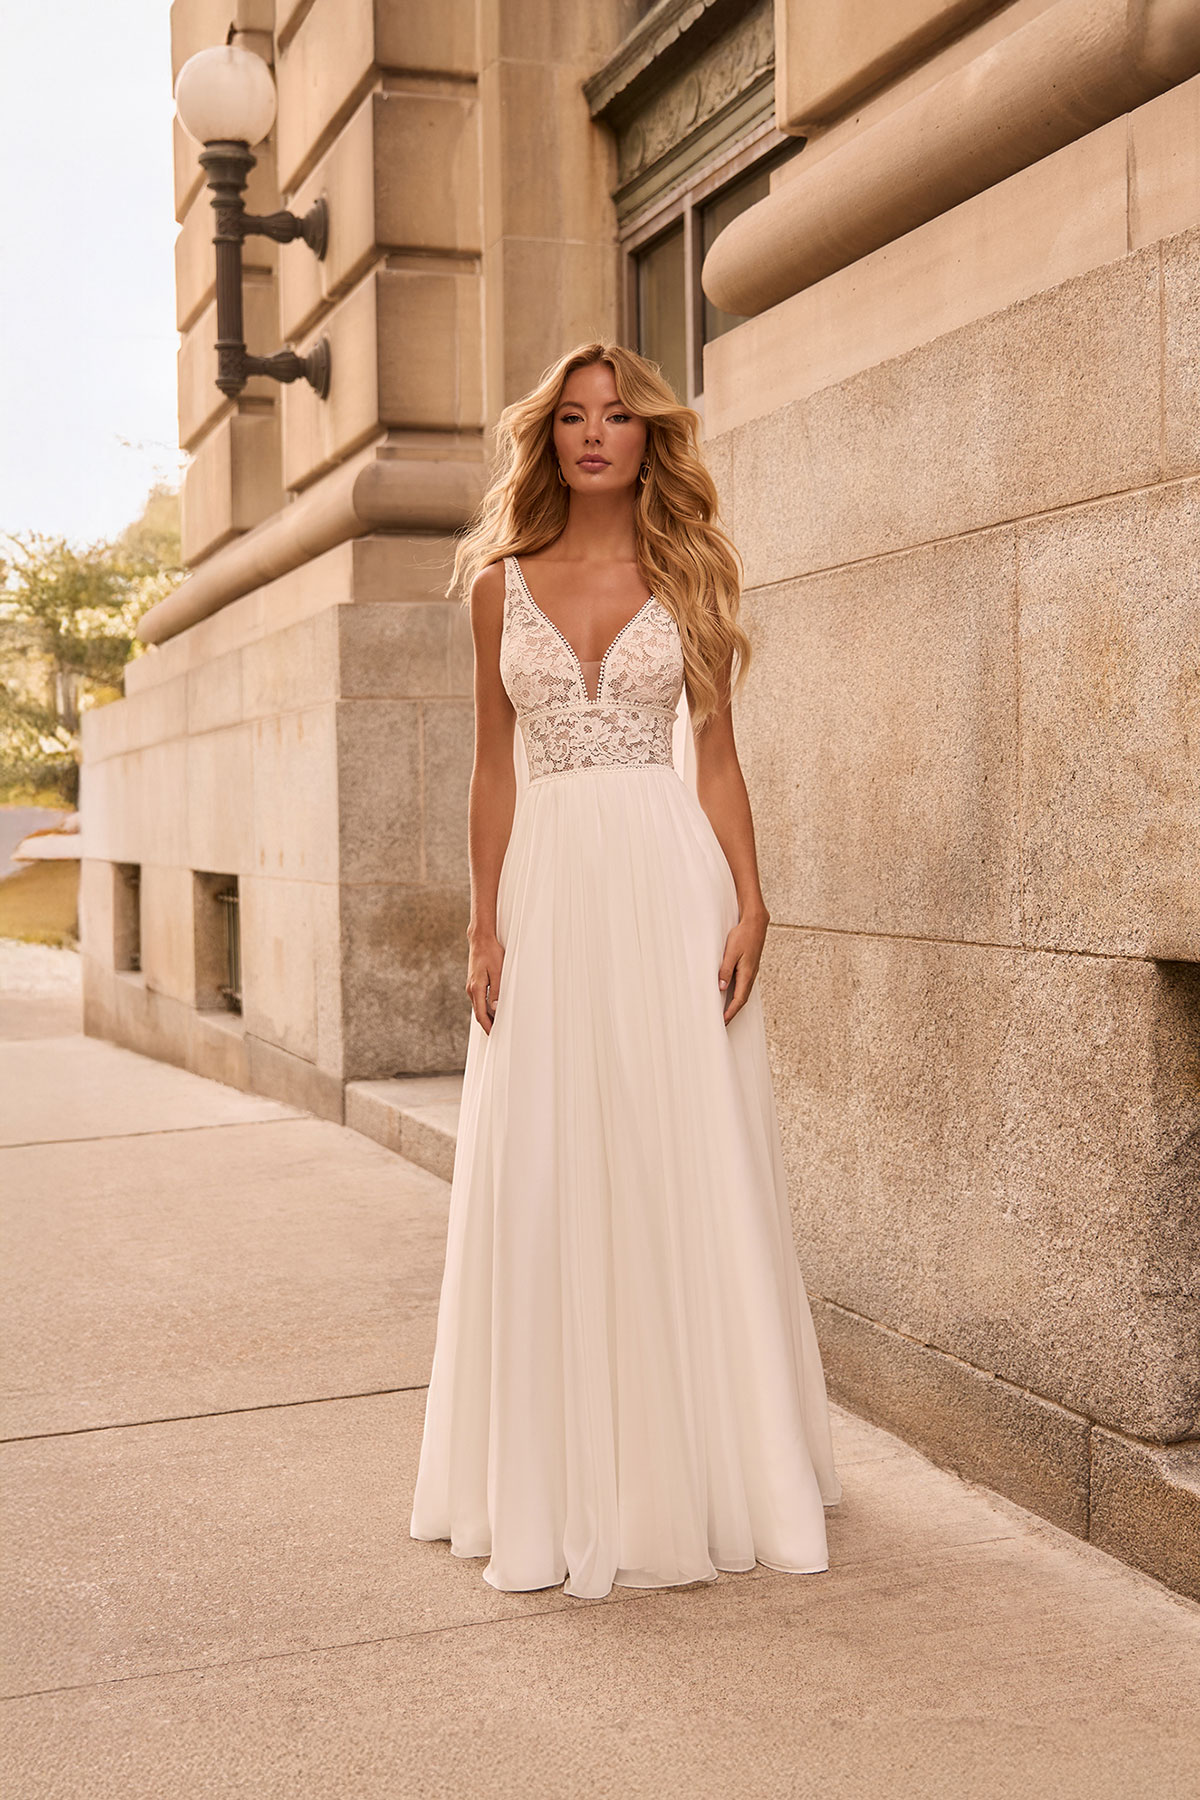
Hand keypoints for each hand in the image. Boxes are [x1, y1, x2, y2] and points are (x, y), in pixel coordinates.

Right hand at [466, 931, 504, 1034]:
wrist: (480, 940)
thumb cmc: (491, 953)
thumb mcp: (498, 972)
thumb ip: (497, 991)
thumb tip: (495, 1008)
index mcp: (477, 988)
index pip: (481, 1014)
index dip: (487, 1026)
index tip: (494, 1035)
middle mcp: (471, 989)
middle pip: (478, 1013)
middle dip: (487, 1024)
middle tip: (497, 1034)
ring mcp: (471, 986)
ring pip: (478, 1007)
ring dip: (486, 1016)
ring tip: (497, 1025)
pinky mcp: (473, 983)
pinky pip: (478, 1000)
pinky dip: (485, 1008)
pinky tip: (492, 1010)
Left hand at [718, 910, 767, 1025]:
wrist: (755, 923)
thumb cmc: (743, 935)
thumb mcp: (731, 952)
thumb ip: (726, 970)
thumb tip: (722, 987)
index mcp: (747, 974)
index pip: (739, 999)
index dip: (731, 1012)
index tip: (723, 1021)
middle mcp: (751, 975)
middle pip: (742, 999)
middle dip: (733, 1012)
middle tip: (723, 1023)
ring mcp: (751, 971)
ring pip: (743, 992)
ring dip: (735, 1004)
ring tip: (725, 1012)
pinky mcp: (749, 967)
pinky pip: (743, 985)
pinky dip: (737, 994)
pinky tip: (730, 994)